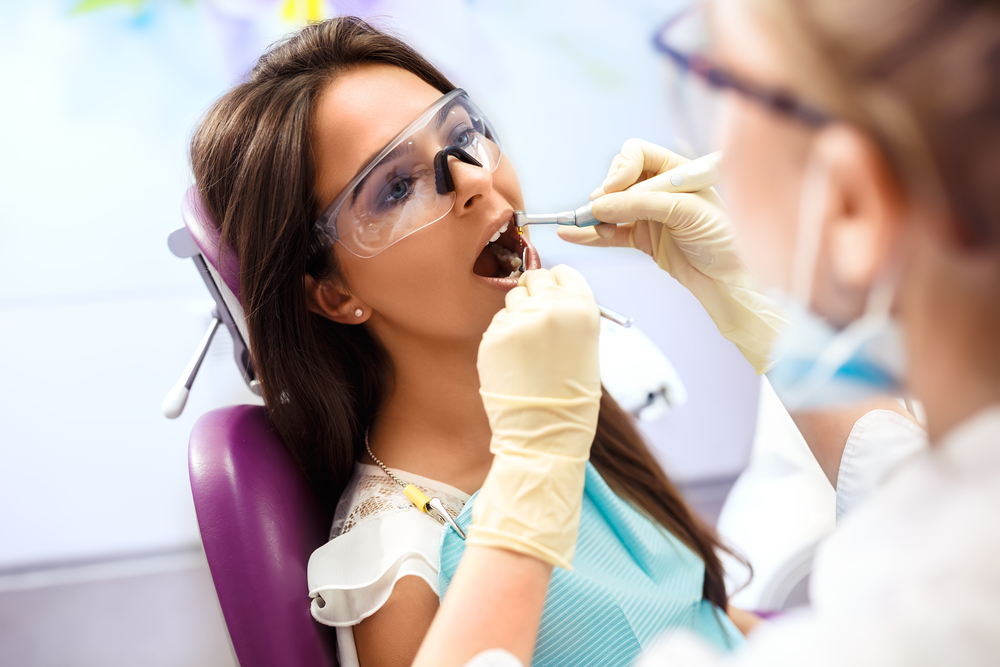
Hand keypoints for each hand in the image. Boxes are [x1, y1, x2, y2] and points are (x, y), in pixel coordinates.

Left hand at [470, 266, 600, 568]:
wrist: (545, 433)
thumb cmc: (571, 397)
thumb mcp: (585, 347)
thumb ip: (569, 315)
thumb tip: (549, 295)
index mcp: (581, 309)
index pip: (564, 272)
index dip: (556, 281)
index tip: (551, 290)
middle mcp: (550, 307)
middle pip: (535, 278)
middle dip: (534, 292)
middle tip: (535, 316)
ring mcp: (519, 320)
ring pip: (513, 298)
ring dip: (517, 313)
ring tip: (527, 348)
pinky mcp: (494, 336)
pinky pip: (498, 323)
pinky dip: (503, 336)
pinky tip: (514, 361)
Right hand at [560, 139, 784, 373]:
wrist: (731, 280)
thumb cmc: (725, 240)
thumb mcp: (686, 212)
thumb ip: (642, 204)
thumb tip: (601, 204)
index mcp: (677, 171)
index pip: (637, 154)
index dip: (621, 169)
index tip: (613, 189)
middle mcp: (660, 189)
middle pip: (618, 179)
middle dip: (605, 193)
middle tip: (599, 210)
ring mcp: (649, 215)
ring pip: (610, 207)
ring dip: (594, 215)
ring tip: (583, 226)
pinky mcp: (642, 239)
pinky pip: (609, 233)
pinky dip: (591, 234)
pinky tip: (572, 233)